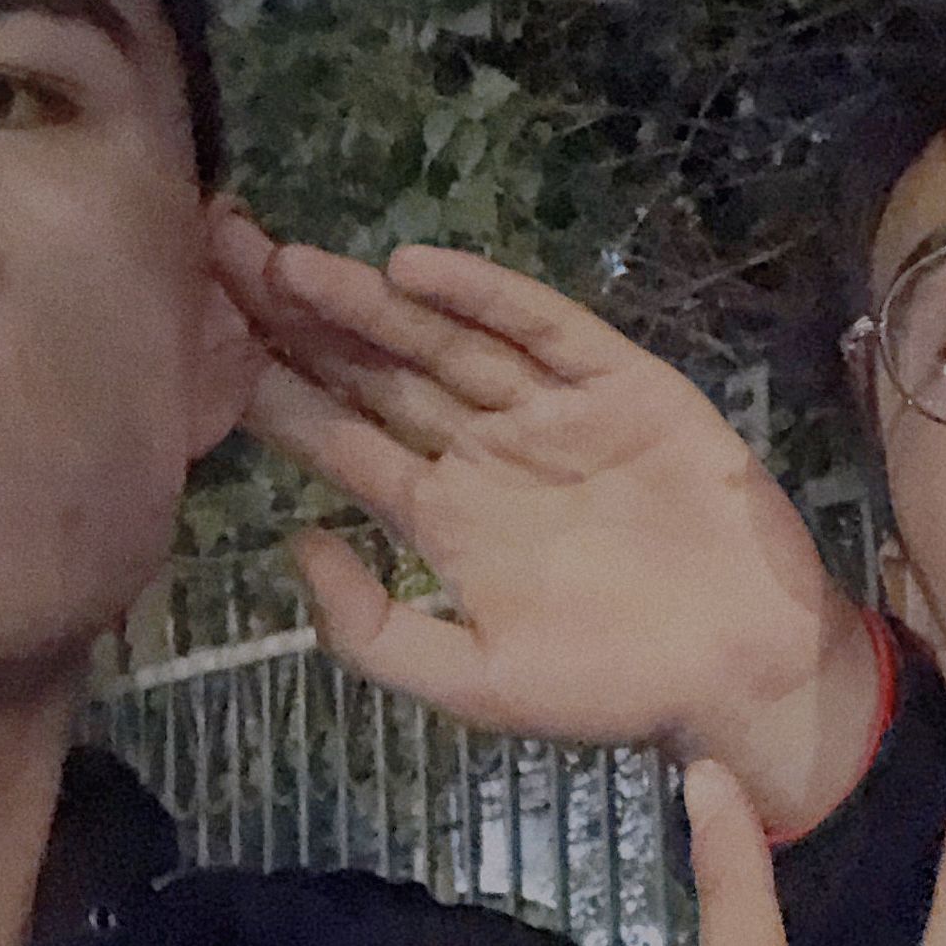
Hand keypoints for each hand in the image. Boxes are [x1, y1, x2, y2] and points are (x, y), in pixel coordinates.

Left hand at [209, 207, 871, 825]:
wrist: (744, 670)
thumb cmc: (612, 687)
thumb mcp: (473, 685)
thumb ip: (375, 629)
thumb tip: (293, 544)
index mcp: (442, 519)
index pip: (340, 440)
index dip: (275, 391)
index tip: (202, 340)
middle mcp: (484, 453)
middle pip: (377, 373)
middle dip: (302, 322)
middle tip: (223, 259)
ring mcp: (550, 413)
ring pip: (445, 343)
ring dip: (371, 305)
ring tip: (293, 263)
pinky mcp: (620, 385)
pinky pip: (543, 329)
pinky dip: (485, 297)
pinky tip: (418, 270)